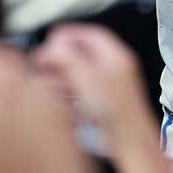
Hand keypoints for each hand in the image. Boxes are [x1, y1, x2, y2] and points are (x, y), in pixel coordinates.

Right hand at [32, 23, 151, 135]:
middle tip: (44, 60)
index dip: (68, 34)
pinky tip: (59, 96)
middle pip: (84, 53)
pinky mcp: (106, 103)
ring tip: (46, 78)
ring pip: (82, 72)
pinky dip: (69, 88)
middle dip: (61, 56)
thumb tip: (55, 46)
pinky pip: (83, 89)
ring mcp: (111, 86)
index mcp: (116, 56)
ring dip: (62, 73)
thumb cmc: (116, 110)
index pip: (91, 34)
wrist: (128, 139)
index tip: (52, 39)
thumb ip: (69, 57)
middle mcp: (115, 68)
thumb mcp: (86, 77)